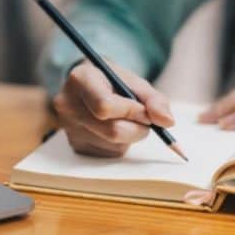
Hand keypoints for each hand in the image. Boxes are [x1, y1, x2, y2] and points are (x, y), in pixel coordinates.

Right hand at [53, 61, 173, 156]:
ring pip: (115, 145)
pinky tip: (113, 128)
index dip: (132, 112)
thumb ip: (153, 99)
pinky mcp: (75, 146)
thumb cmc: (112, 81)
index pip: (105, 106)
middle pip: (112, 131)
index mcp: (80, 80)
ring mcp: (69, 128)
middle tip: (144, 119)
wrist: (86, 85)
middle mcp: (67, 105)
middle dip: (138, 128)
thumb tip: (167, 122)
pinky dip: (120, 144)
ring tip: (124, 119)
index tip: (145, 111)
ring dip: (130, 137)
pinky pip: (109, 154)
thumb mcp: (132, 80)